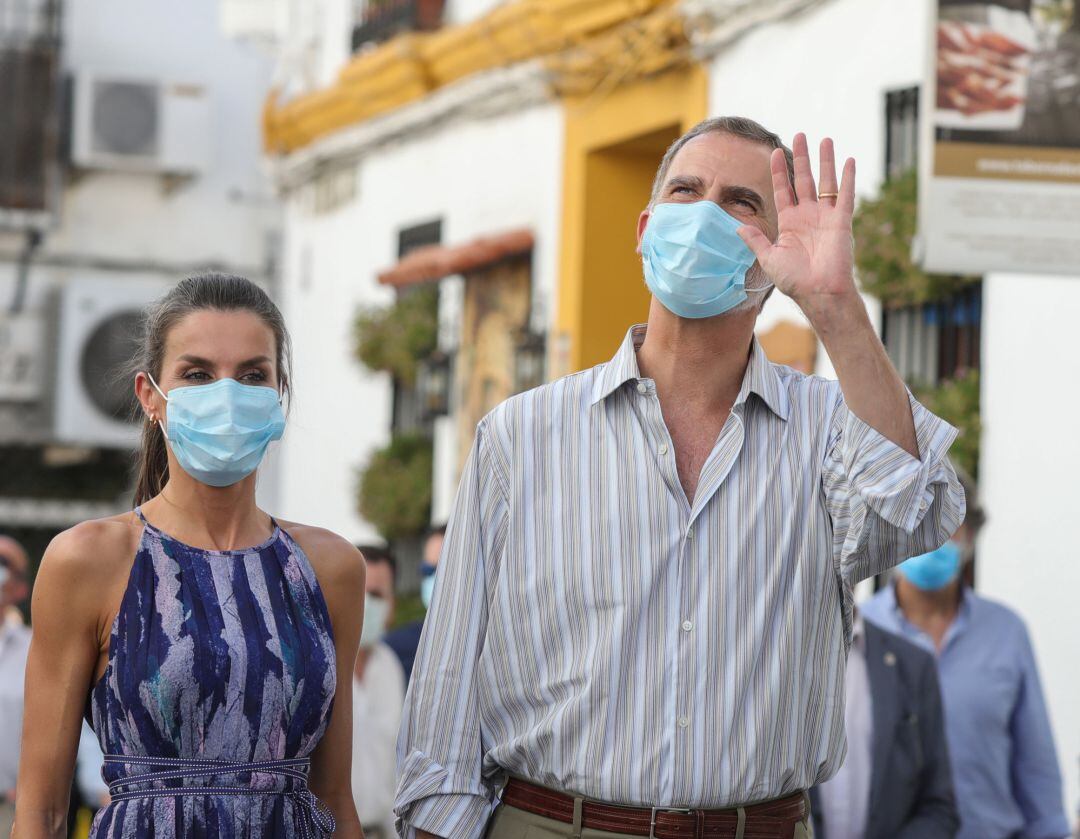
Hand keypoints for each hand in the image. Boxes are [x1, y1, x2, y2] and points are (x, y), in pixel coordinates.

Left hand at [737, 133, 857, 317]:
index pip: (783, 191)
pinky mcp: (842, 221)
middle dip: (801, 158)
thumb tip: (738, 226)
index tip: (773, 152)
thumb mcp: (769, 258)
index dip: (778, 172)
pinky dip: (847, 178)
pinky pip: (845, 195)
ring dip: (825, 161)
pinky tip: (848, 160)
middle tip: (799, 135)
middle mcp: (808, 216)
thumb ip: (755, 240)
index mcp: (789, 224)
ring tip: (824, 139)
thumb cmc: (794, 281)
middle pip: (804, 180)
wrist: (818, 293)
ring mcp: (826, 217)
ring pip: (825, 182)